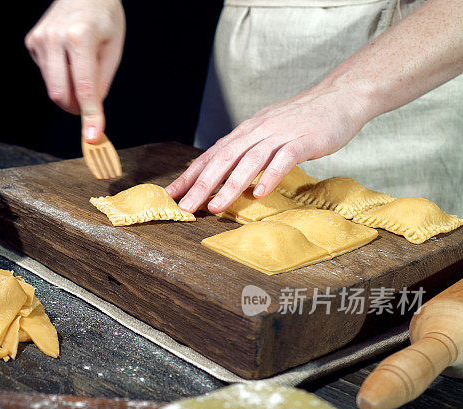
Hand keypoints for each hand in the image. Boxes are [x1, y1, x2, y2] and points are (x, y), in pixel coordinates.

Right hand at [25, 0, 124, 141]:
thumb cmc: (104, 18)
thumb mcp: (113, 49)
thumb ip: (102, 83)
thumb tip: (91, 116)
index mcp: (81, 37)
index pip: (84, 88)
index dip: (90, 115)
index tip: (92, 137)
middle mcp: (56, 37)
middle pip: (59, 94)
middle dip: (74, 108)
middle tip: (88, 107)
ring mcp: (40, 39)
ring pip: (51, 87)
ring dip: (68, 90)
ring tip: (80, 68)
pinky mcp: (32, 42)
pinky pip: (46, 74)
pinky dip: (59, 75)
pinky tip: (67, 57)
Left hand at [166, 82, 370, 213]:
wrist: (342, 95)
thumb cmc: (303, 119)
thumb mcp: (267, 132)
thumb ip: (247, 151)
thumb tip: (224, 175)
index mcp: (246, 131)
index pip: (211, 155)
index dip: (190, 175)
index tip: (171, 195)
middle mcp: (258, 131)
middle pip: (223, 159)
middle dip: (201, 185)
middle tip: (185, 208)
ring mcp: (281, 134)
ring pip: (249, 161)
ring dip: (230, 185)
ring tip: (215, 207)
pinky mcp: (305, 139)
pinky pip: (284, 159)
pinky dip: (270, 176)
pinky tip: (259, 194)